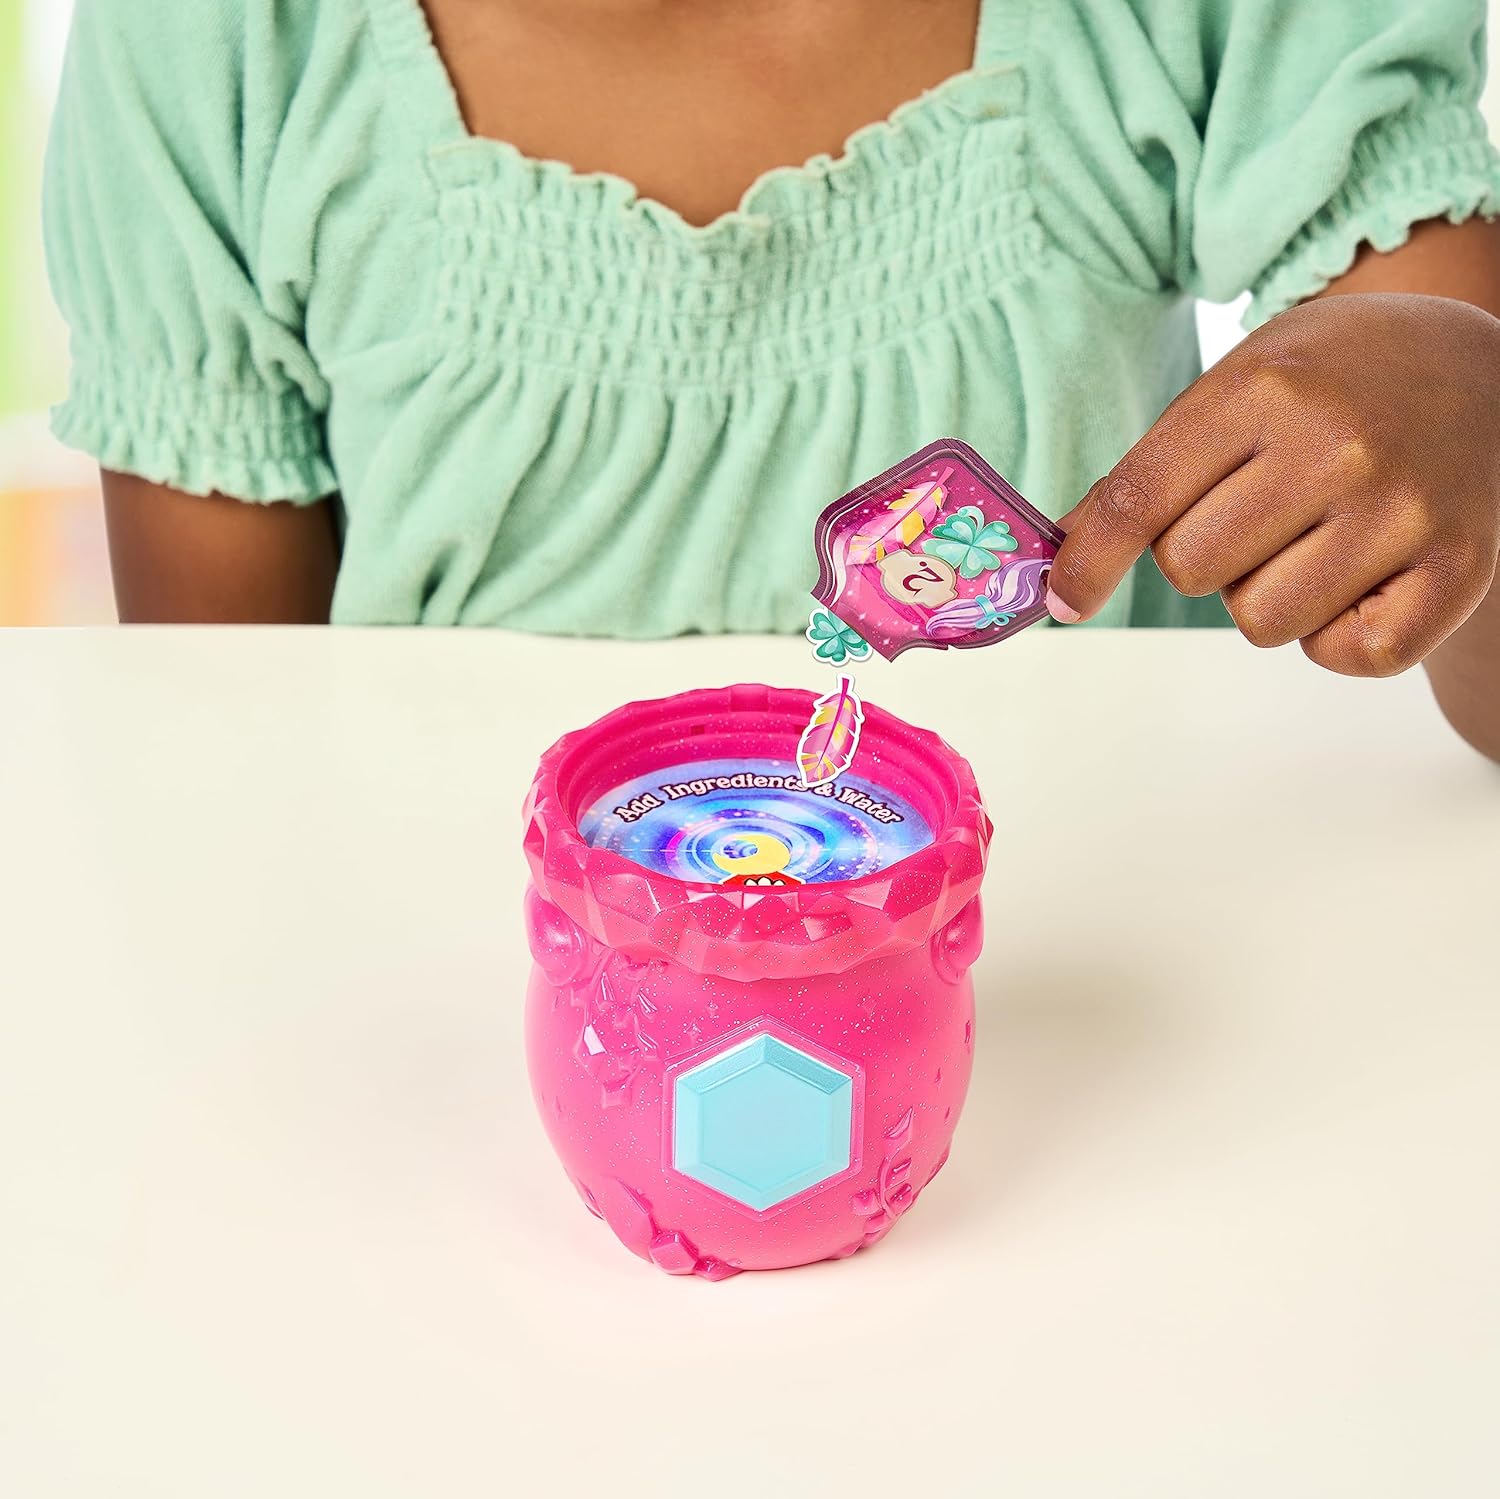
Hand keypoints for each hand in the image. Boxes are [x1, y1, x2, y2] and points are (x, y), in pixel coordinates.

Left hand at [1046, 293, 1499, 676]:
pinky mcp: (1457, 569)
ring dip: (1270, 596)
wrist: (1485, 370)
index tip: (1063, 600)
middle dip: (1205, 556)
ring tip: (1316, 536)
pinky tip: (1364, 574)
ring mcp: (1403, 510)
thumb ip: (1153, 469)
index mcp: (1266, 389)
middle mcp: (1337, 446)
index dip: (1087, 562)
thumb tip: (1063, 561)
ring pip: (1261, 622)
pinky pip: (1345, 655)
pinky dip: (1338, 635)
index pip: (1139, 499)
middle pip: (1191, 570)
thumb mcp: (1241, 383)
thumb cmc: (1338, 383)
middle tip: (1259, 513)